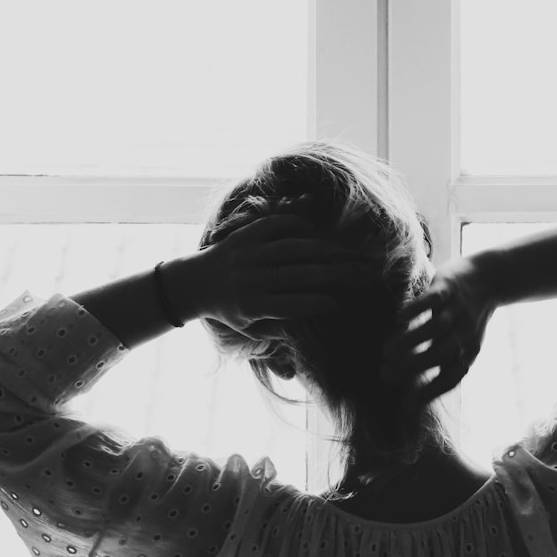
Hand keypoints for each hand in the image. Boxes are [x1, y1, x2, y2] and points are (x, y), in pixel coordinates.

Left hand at [198, 204, 377, 333]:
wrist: (193, 282)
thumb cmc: (229, 311)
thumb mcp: (249, 330)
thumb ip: (277, 331)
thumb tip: (309, 330)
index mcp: (252, 305)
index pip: (294, 304)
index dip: (319, 303)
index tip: (341, 303)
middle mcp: (251, 277)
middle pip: (301, 274)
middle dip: (336, 274)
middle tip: (363, 274)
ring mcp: (250, 252)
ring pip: (295, 248)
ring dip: (328, 250)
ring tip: (352, 254)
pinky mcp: (247, 233)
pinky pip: (279, 225)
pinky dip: (303, 227)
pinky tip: (323, 234)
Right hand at [380, 254, 495, 404]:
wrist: (489, 278)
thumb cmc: (467, 317)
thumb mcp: (463, 343)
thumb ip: (445, 361)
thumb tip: (419, 387)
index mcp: (468, 351)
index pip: (450, 378)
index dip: (429, 392)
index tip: (405, 406)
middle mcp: (464, 333)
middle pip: (439, 354)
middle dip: (412, 366)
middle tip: (385, 375)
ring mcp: (457, 310)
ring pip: (434, 329)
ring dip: (410, 341)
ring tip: (386, 351)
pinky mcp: (449, 287)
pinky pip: (434, 299)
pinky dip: (418, 308)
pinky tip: (402, 316)